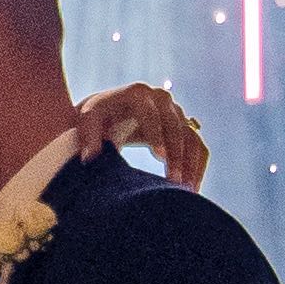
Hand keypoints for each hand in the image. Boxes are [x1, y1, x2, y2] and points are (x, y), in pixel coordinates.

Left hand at [66, 80, 207, 191]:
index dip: (156, 133)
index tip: (159, 156)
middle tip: (173, 181)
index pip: (151, 112)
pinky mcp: (183, 128)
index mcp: (137, 93)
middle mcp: (161, 99)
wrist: (109, 114)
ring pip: (191, 138)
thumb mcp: (87, 120)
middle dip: (176, 154)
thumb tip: (90, 157)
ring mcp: (175, 113)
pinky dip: (197, 167)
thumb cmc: (97, 118)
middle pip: (175, 125)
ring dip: (191, 164)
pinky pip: (197, 147)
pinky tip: (192, 188)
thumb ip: (87, 135)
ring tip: (185, 190)